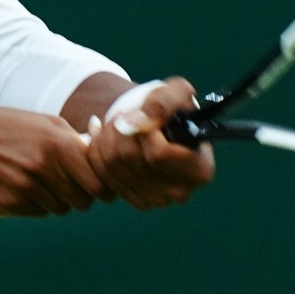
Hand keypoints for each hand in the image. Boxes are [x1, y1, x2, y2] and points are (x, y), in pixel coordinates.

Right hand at [0, 107, 109, 217]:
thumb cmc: (4, 127)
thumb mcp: (42, 122)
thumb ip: (73, 138)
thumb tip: (99, 152)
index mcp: (58, 143)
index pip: (99, 182)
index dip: (103, 187)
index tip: (98, 186)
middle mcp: (44, 166)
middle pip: (83, 201)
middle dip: (80, 195)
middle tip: (67, 184)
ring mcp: (26, 187)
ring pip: (61, 209)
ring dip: (56, 199)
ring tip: (39, 181)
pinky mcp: (9, 203)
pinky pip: (38, 212)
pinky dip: (34, 204)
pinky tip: (20, 186)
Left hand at [85, 77, 215, 209]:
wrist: (153, 125)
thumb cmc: (170, 107)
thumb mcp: (175, 92)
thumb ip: (161, 103)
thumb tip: (133, 124)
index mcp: (199, 169)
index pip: (158, 154)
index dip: (143, 129)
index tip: (139, 112)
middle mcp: (180, 191)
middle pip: (131, 158)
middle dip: (119, 129)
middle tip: (122, 115)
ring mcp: (156, 200)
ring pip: (113, 167)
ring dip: (105, 138)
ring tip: (113, 123)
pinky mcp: (134, 200)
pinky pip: (101, 178)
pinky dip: (94, 152)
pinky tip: (97, 135)